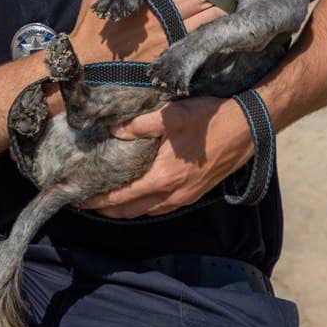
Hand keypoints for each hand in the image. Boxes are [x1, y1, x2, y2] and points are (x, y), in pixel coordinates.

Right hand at [67, 0, 222, 66]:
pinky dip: (209, 32)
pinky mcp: (170, 52)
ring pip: (206, 17)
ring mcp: (170, 33)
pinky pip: (198, 39)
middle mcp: (162, 11)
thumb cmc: (91, 23)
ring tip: (227, 4)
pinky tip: (217, 28)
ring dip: (219, 9)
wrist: (87, 62)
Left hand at [77, 96, 253, 218]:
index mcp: (162, 177)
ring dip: (124, 210)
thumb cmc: (211, 120)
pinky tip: (138, 195)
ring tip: (106, 200)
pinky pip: (162, 207)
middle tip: (85, 202)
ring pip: (146, 211)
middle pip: (130, 211)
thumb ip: (139, 125)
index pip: (120, 197)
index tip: (77, 200)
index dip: (97, 201)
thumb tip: (114, 131)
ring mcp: (185, 196)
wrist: (249, 127)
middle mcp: (172, 194)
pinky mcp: (195, 193)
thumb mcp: (172, 115)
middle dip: (105, 210)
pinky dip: (144, 206)